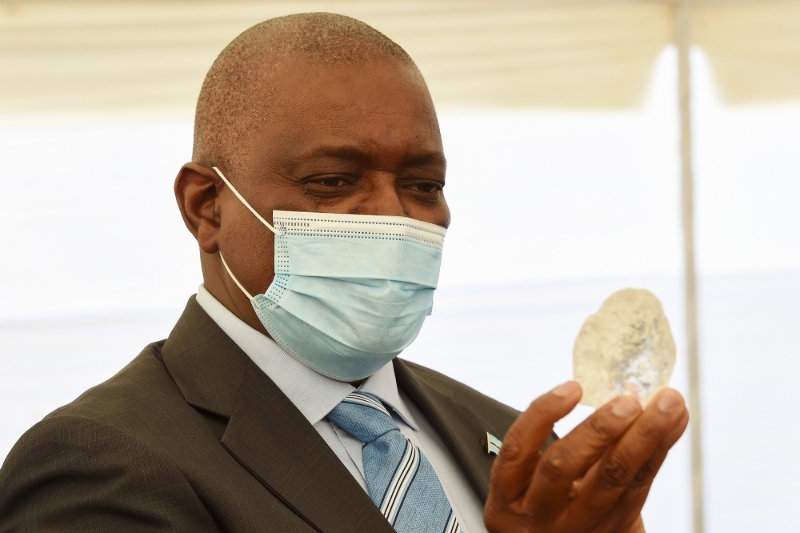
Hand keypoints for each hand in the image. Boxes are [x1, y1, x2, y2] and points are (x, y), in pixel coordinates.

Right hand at [484, 382, 688, 532]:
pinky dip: (658, 452)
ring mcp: (577, 529)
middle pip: (564, 468)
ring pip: (611, 481)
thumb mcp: (529, 482)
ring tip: (667, 404)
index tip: (572, 387)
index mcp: (507, 496)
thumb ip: (558, 442)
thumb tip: (602, 387)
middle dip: (599, 429)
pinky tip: (672, 425)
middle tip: (629, 400)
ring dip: (644, 437)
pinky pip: (639, 490)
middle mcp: (537, 516)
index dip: (543, 415)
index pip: (518, 449)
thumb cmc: (543, 507)